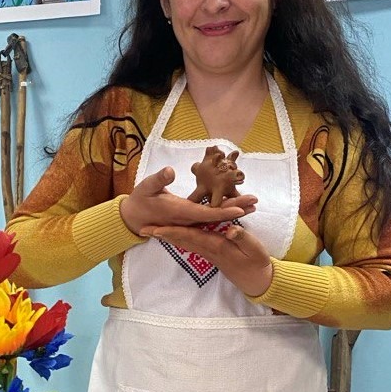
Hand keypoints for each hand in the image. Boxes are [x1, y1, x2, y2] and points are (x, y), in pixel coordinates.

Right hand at [121, 166, 256, 235]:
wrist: (134, 219)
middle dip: (237, 209)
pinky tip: (236, 205)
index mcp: (181, 212)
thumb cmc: (140, 200)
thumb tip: (170, 171)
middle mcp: (189, 218)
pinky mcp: (190, 218)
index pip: (207, 213)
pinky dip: (224, 210)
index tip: (241, 207)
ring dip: (234, 209)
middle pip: (217, 216)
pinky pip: (210, 216)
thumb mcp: (145, 187)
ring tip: (252, 203)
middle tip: (255, 201)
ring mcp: (191, 220)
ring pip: (216, 216)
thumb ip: (158, 179)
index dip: (224, 210)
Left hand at [142, 222, 273, 297]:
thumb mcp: (255, 249)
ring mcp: (208, 252)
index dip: (173, 232)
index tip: (156, 229)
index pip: (191, 237)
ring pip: (184, 243)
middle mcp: (208, 250)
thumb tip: (230, 230)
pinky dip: (179, 239)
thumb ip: (242, 238)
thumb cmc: (257, 263)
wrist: (257, 281)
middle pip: (181, 240)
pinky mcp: (211, 253)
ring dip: (167, 237)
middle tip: (143, 229)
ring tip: (151, 231)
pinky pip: (191, 244)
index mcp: (216, 246)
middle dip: (162, 234)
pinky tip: (171, 236)